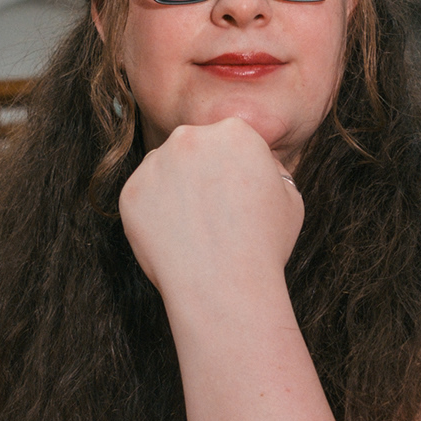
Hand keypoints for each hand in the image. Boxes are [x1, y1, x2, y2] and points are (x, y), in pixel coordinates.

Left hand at [118, 118, 302, 303]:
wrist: (225, 288)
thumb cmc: (264, 246)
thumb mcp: (290, 198)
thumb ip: (269, 169)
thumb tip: (254, 163)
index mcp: (233, 131)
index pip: (229, 139)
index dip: (234, 169)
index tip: (237, 196)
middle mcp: (190, 137)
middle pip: (194, 148)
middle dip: (201, 173)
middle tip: (213, 213)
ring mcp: (155, 163)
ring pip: (164, 168)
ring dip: (175, 188)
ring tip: (195, 228)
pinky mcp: (130, 192)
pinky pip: (143, 195)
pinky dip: (154, 213)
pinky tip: (175, 237)